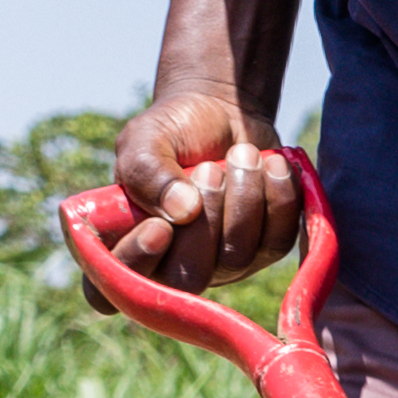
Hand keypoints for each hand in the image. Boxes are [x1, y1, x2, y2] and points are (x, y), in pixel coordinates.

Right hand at [109, 92, 306, 288]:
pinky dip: (278, 197)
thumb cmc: (173, 132)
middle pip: (189, 278)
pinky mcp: (264, 249)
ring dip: (244, 198)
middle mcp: (173, 266)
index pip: (119, 284)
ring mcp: (221, 264)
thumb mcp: (145, 140)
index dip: (138, 263)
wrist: (222, 112)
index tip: (158, 225)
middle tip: (208, 169)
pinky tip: (271, 165)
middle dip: (206, 220)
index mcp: (129, 243)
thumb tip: (182, 211)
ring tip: (241, 153)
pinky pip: (277, 240)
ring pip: (237, 257)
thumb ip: (148, 172)